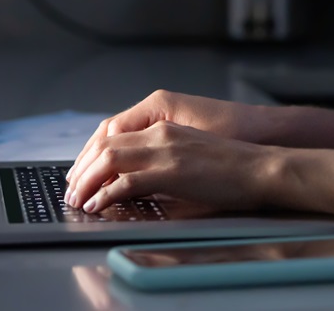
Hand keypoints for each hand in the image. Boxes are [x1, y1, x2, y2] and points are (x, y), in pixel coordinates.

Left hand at [64, 120, 283, 212]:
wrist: (262, 166)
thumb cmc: (235, 165)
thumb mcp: (192, 153)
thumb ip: (164, 159)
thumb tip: (140, 180)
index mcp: (164, 127)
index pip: (113, 134)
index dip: (90, 154)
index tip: (80, 173)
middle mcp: (160, 133)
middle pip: (104, 146)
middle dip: (81, 169)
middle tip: (71, 190)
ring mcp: (165, 151)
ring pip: (108, 160)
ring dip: (87, 182)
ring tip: (77, 199)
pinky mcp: (171, 171)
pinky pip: (126, 182)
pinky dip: (105, 194)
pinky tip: (97, 205)